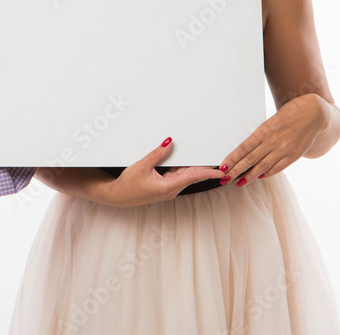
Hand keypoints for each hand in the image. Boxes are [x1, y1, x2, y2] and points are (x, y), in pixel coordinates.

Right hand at [101, 137, 225, 206]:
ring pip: (184, 176)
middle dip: (204, 168)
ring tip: (204, 158)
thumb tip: (169, 142)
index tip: (221, 171)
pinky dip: (182, 169)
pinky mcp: (162, 187)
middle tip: (218, 160)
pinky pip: (176, 176)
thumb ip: (157, 154)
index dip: (208, 173)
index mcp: (168, 187)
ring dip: (193, 168)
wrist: (117, 196)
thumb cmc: (128, 184)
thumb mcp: (142, 166)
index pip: (193, 178)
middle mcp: (171, 190)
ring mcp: (167, 189)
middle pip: (191, 176)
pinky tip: (185, 161)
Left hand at [220, 94, 326, 185]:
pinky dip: (267, 173)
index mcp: (264, 131)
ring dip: (250, 176)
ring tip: (239, 182)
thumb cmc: (290, 113)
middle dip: (236, 170)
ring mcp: (284, 150)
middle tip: (225, 178)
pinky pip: (277, 168)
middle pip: (250, 160)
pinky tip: (259, 177)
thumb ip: (262, 135)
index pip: (243, 148)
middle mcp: (273, 142)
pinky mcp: (294, 156)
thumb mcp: (272, 121)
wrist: (314, 114)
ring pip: (262, 167)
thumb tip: (248, 149)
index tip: (222, 166)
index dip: (232, 159)